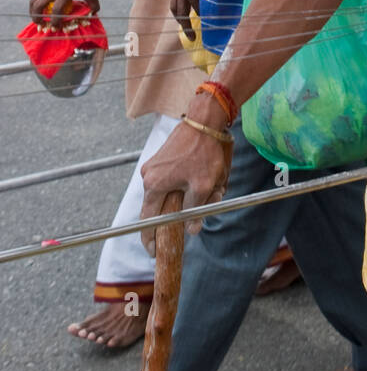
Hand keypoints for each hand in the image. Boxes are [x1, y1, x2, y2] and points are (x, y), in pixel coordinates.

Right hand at [29, 0, 98, 24]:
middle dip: (37, 17)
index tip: (57, 27)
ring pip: (33, 0)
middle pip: (38, 5)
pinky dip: (35, 5)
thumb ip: (93, 2)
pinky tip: (40, 11)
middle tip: (42, 24)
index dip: (55, 21)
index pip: (56, 9)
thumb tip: (94, 12)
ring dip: (33, 11)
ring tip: (37, 19)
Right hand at [140, 122, 231, 253]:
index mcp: (154, 184)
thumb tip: (192, 230)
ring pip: (170, 192)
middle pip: (159, 207)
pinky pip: (173, 180)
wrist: (206, 118)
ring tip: (214, 190)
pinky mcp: (165, 158)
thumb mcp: (204, 186)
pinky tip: (211, 179)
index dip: (150, 238)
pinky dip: (188, 185)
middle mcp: (149, 175)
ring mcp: (155, 166)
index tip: (153, 252)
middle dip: (176, 217)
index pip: (148, 219)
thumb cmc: (205, 151)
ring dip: (187, 198)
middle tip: (183, 230)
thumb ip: (195, 210)